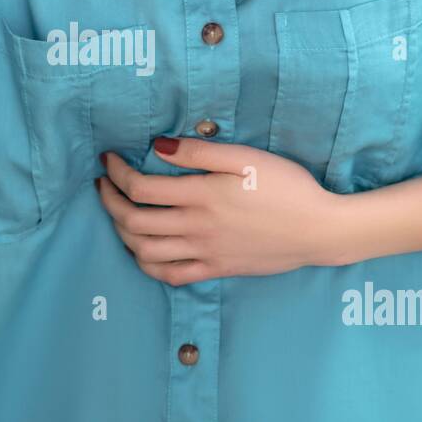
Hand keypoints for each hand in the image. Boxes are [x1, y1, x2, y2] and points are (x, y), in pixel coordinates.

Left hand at [96, 137, 354, 285]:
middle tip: (103, 185)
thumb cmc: (286, 187)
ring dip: (121, 233)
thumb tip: (156, 147)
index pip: (141, 188)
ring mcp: (205, 253)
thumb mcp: (245, 158)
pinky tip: (142, 250)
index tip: (108, 160)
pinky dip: (147, 264)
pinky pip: (170, 274)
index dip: (117, 173)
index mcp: (202, 196)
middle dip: (109, 202)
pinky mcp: (216, 269)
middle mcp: (197, 228)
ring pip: (145, 251)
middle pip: (134, 221)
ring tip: (118, 214)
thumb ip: (199, 153)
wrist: (318, 229)